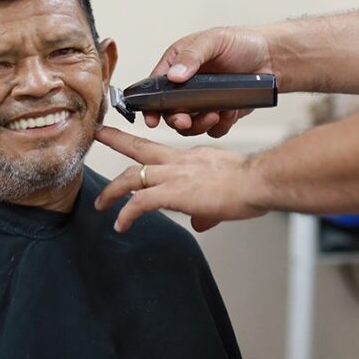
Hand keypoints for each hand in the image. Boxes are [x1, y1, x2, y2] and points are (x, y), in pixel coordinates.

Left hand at [93, 126, 268, 232]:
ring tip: (101, 203)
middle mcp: (179, 161)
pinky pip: (140, 203)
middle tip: (100, 135)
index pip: (163, 154)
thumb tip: (200, 222)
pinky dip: (127, 213)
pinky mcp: (173, 193)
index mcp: (192, 157)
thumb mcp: (225, 190)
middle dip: (116, 141)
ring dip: (113, 190)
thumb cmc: (252, 183)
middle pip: (139, 149)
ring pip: (132, 176)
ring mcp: (174, 175)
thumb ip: (207, 207)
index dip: (148, 154)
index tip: (137, 148)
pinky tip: (121, 224)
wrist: (258, 180)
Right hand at [145, 27, 273, 136]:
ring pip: (190, 125)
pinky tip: (230, 111)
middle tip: (186, 120)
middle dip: (177, 120)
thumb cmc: (241, 43)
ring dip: (199, 124)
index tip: (151, 118)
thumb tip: (174, 75)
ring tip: (215, 113)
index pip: (155, 88)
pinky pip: (214, 129)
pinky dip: (220, 125)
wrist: (271, 57)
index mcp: (177, 66)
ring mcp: (203, 102)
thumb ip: (192, 56)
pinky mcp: (221, 114)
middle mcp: (186, 87)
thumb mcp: (213, 41)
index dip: (149, 105)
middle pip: (170, 112)